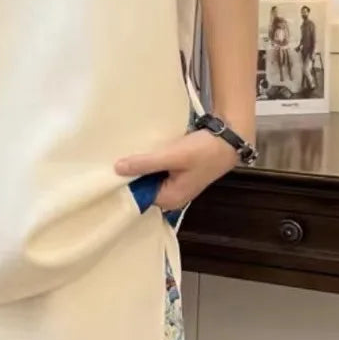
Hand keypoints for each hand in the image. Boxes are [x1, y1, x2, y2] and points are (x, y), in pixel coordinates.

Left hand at [114, 129, 239, 211]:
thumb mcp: (172, 156)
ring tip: (125, 152)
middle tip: (115, 157)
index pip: (138, 195)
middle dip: (132, 173)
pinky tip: (143, 150)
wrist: (228, 140)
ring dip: (142, 165)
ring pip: (150, 177)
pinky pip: (157, 170)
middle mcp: (171, 196)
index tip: (110, 169)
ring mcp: (175, 184)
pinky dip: (151, 161)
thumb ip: (145, 163)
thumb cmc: (203, 151)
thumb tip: (117, 168)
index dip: (125, 182)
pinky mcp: (177, 173)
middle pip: (143, 187)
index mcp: (169, 199)